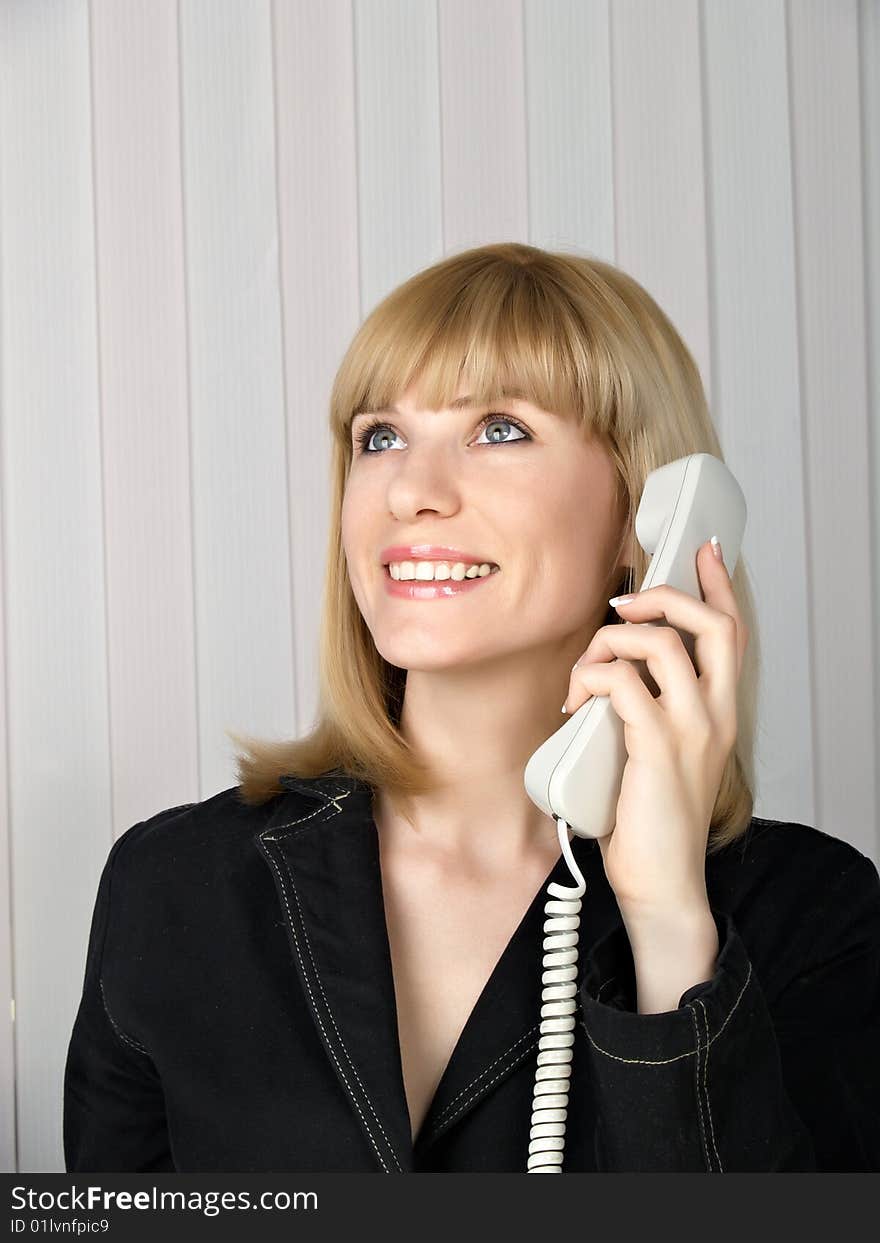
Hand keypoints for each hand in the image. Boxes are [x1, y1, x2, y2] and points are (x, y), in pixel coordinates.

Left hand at [563, 537, 748, 919]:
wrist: (662, 883)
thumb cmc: (652, 821)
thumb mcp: (658, 753)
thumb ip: (647, 709)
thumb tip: (610, 670)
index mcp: (720, 713)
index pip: (732, 633)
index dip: (719, 585)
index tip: (704, 549)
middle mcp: (715, 714)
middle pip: (710, 623)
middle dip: (663, 596)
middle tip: (624, 604)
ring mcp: (691, 729)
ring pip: (662, 643)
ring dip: (611, 640)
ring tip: (585, 671)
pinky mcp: (658, 746)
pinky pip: (622, 682)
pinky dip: (591, 677)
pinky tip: (575, 701)